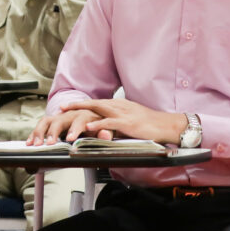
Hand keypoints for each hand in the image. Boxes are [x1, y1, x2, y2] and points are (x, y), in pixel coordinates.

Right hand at [27, 108, 111, 145]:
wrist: (94, 115)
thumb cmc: (99, 124)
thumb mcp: (106, 128)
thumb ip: (106, 132)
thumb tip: (105, 133)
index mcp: (83, 115)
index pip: (78, 121)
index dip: (74, 129)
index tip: (70, 138)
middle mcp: (69, 115)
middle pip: (58, 120)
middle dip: (52, 132)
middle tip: (49, 143)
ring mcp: (60, 117)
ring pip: (46, 121)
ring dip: (40, 132)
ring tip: (36, 143)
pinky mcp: (53, 122)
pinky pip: (41, 125)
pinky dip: (34, 133)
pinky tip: (30, 141)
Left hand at [62, 98, 187, 144]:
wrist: (168, 125)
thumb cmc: (151, 124)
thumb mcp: (131, 120)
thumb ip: (118, 122)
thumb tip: (106, 128)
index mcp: (119, 105)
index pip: (97, 103)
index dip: (82, 105)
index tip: (68, 107)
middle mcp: (119, 106)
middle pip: (93, 103)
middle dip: (76, 105)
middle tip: (61, 108)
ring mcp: (123, 113)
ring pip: (98, 109)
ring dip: (81, 111)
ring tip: (68, 114)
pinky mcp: (128, 123)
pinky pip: (109, 122)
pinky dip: (97, 123)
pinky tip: (88, 125)